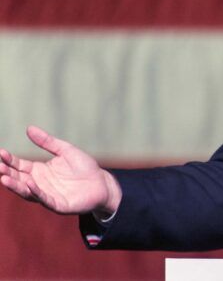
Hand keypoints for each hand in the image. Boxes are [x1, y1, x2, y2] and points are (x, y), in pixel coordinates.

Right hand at [0, 126, 120, 216]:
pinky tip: (29, 184)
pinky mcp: (58, 204)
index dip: (9, 160)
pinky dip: (36, 193)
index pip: (19, 165)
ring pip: (27, 191)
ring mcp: (47, 195)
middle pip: (18, 178)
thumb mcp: (65, 150)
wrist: (102, 183)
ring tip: (3, 178)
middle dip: (7, 173)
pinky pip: (45, 199)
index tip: (0, 152)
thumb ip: (48, 142)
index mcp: (39, 171)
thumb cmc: (84, 167)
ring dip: (15, 185)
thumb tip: (29, 128)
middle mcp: (39, 183)